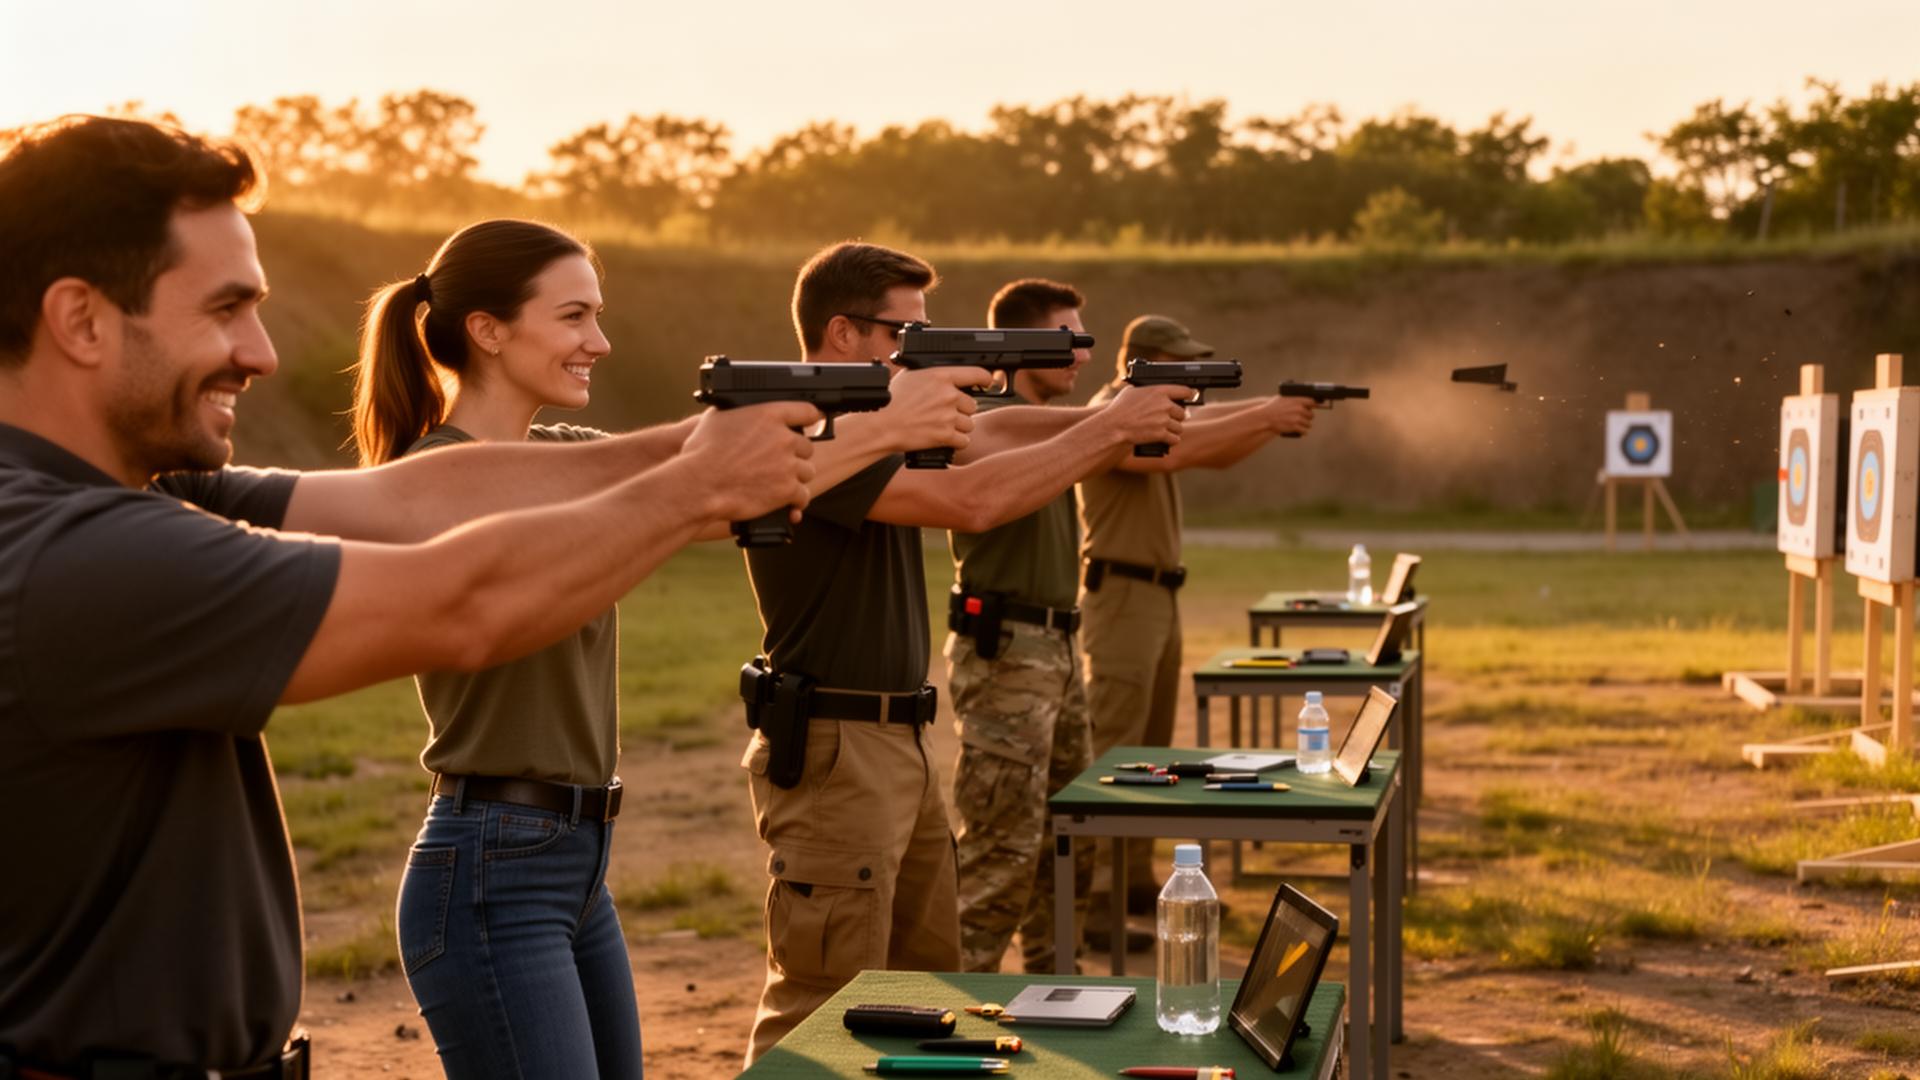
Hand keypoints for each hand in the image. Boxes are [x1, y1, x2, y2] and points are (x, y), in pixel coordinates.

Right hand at [681, 404, 818, 522]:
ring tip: (780, 483)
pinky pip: (803, 495)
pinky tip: (789, 503)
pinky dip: (796, 500)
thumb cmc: (702, 453)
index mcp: (769, 415)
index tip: (813, 419)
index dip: (810, 416)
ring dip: (796, 477)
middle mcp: (783, 438)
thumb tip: (740, 410)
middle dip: (795, 454)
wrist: (699, 485)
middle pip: (807, 445)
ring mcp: (788, 465)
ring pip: (807, 471)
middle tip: (779, 462)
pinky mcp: (787, 490)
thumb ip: (738, 412)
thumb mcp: (716, 418)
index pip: (806, 410)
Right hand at [883, 366, 982, 453]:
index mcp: (941, 376)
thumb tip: (944, 377)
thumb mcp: (910, 376)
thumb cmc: (890, 401)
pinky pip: (964, 440)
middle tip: (945, 413)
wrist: (881, 425)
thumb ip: (932, 376)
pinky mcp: (945, 435)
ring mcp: (948, 416)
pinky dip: (956, 442)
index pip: (976, 374)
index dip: (984, 379)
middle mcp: (948, 395)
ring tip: (942, 426)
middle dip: (962, 410)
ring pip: (969, 424)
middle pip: (972, 404)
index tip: (986, 382)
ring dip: (959, 427)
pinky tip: (945, 439)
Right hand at [1102, 384, 1188, 447]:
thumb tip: (1150, 389)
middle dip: (1177, 416)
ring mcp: (1164, 420)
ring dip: (1174, 429)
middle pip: (1182, 412)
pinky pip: (1175, 439)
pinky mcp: (1161, 434)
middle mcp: (1165, 405)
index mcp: (1159, 391)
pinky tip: (1167, 439)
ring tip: (1166, 430)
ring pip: (1179, 427)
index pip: (1184, 391)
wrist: (1114, 426)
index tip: (1191, 396)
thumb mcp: (1132, 391)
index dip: (1189, 394)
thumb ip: (1146, 390)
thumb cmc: (1120, 408)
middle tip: (1169, 418)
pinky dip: (1171, 440)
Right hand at [1266, 395, 1315, 436]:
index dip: (1313, 405)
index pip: (1312, 402)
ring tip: (1299, 425)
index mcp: (1297, 400)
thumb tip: (1300, 397)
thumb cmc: (1272, 407)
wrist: (1265, 417)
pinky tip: (1301, 431)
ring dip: (1305, 425)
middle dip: (1307, 417)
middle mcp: (1299, 409)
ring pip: (1308, 424)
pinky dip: (1303, 432)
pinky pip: (1304, 431)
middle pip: (1311, 415)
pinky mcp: (1295, 427)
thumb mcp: (1282, 398)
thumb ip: (1293, 398)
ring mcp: (1298, 418)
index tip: (1313, 407)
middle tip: (1302, 418)